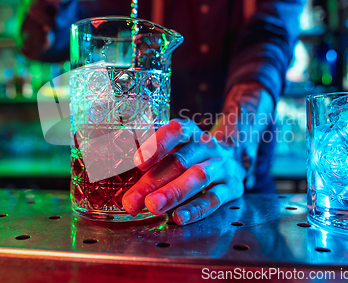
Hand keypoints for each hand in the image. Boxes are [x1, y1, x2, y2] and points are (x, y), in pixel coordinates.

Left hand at [122, 119, 246, 224]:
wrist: (234, 159)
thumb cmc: (191, 154)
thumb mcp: (175, 145)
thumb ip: (150, 154)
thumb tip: (114, 165)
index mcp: (189, 132)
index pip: (175, 131)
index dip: (157, 144)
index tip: (137, 162)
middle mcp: (206, 145)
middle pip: (180, 161)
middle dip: (153, 181)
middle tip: (132, 200)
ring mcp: (221, 166)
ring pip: (198, 177)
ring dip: (173, 193)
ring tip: (152, 206)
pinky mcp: (231, 187)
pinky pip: (214, 198)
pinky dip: (196, 209)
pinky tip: (179, 217)